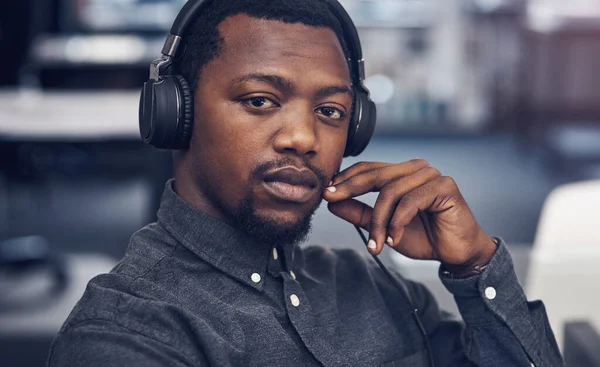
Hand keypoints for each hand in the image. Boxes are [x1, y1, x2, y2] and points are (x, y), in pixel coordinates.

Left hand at [323, 159, 496, 267]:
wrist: (456, 253)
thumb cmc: (423, 237)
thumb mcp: (383, 226)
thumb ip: (359, 213)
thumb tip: (331, 202)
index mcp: (402, 173)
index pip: (368, 168)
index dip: (345, 179)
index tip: (326, 192)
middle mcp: (416, 169)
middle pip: (375, 174)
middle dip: (350, 189)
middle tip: (331, 199)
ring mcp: (431, 175)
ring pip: (390, 191)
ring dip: (379, 220)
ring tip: (376, 243)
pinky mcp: (444, 187)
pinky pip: (410, 201)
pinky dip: (397, 222)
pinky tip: (393, 238)